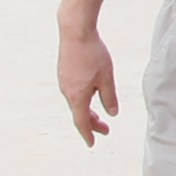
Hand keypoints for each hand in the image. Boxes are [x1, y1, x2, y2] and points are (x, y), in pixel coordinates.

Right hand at [59, 27, 119, 144]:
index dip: (88, 134)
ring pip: (76, 102)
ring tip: (98, 117)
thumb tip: (112, 114)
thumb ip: (109, 97)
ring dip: (87, 111)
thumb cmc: (92, 54)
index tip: (92, 144)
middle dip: (92, 123)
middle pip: (79, 113)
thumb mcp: (106, 77)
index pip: (82, 121)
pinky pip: (73, 92)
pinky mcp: (64, 72)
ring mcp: (64, 81)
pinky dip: (82, 99)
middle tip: (105, 130)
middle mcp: (67, 91)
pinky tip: (90, 95)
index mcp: (77, 96)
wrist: (75, 31)